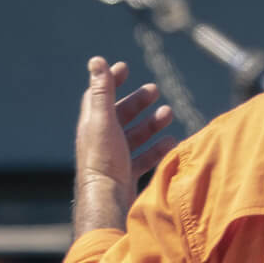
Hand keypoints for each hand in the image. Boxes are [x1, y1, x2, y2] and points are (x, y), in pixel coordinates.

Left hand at [73, 57, 176, 229]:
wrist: (107, 202)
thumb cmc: (104, 160)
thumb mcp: (104, 120)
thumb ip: (102, 91)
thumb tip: (96, 60)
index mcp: (92, 125)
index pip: (98, 96)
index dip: (110, 80)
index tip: (125, 68)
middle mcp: (101, 141)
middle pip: (119, 115)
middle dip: (137, 101)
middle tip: (155, 89)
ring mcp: (114, 160)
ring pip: (133, 136)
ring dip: (151, 123)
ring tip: (169, 114)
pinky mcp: (125, 176)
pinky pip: (143, 158)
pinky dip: (156, 148)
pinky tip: (170, 142)